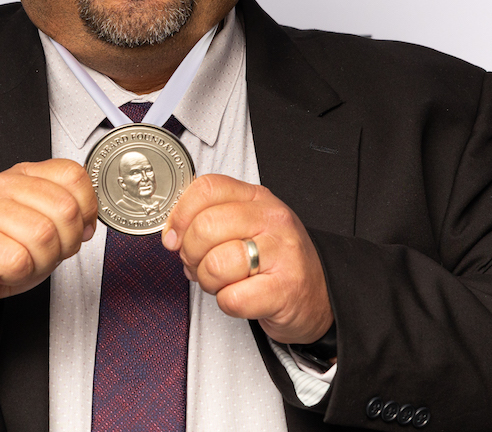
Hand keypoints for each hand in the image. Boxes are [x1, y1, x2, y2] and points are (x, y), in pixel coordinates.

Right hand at [0, 159, 97, 320]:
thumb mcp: (40, 226)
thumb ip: (66, 215)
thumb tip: (88, 222)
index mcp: (23, 176)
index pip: (73, 175)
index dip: (87, 208)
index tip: (78, 229)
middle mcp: (3, 186)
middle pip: (64, 208)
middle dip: (66, 242)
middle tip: (48, 253)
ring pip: (44, 235)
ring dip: (42, 261)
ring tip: (25, 262)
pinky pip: (18, 260)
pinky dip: (20, 274)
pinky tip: (6, 270)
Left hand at [162, 174, 332, 343]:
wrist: (319, 296)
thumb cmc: (276, 261)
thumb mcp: (247, 226)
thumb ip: (211, 219)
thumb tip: (172, 234)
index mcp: (258, 198)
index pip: (207, 188)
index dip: (180, 215)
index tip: (174, 236)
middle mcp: (272, 219)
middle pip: (205, 227)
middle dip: (191, 254)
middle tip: (201, 265)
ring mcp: (282, 252)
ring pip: (215, 264)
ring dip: (209, 282)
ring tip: (225, 282)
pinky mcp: (284, 289)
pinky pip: (231, 298)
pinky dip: (228, 303)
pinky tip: (242, 297)